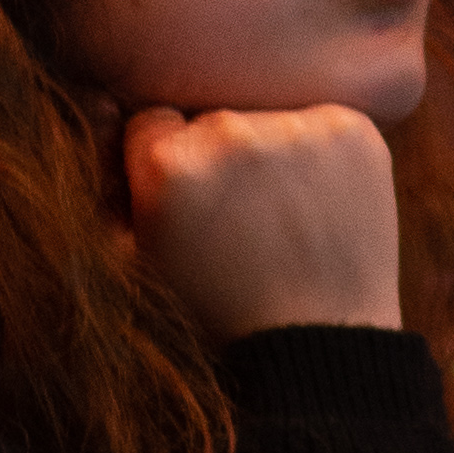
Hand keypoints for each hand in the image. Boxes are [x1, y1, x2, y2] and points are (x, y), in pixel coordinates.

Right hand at [123, 104, 402, 343]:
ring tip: (288, 217)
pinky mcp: (351, 131)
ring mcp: (296, 130)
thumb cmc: (222, 315)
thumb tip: (102, 105)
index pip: (153, 121)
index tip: (194, 201)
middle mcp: (229, 134)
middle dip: (221, 157)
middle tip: (244, 218)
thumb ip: (113, 186)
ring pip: (268, 119)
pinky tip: (323, 205)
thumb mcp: (141, 261)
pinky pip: (323, 123)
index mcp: (168, 165)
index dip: (171, 164)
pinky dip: (323, 154)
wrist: (320, 348)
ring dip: (273, 152)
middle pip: (213, 119)